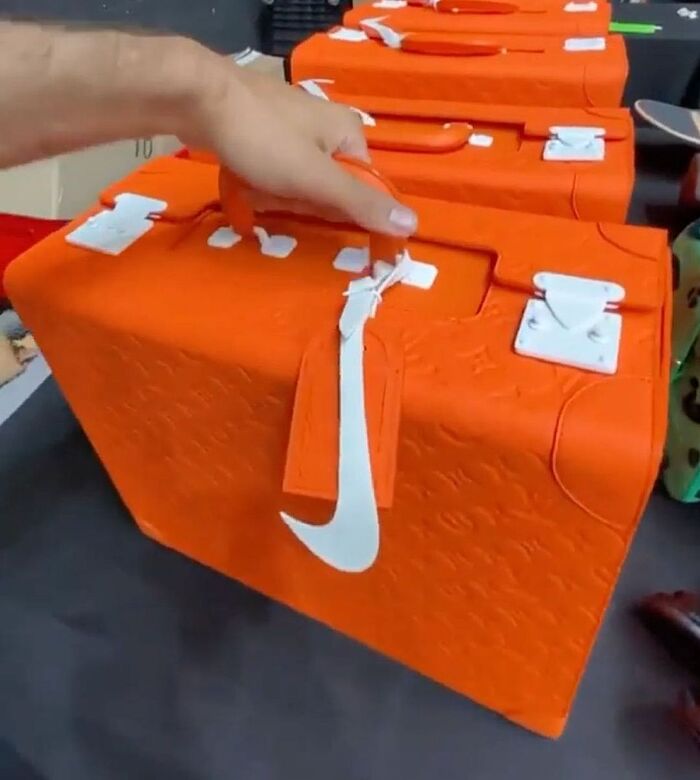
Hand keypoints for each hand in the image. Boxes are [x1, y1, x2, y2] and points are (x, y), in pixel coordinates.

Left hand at [188, 60, 417, 237]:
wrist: (198, 97)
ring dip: (278, 194)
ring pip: (300, 182)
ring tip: (255, 186)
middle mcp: (327, 127)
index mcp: (349, 133)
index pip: (362, 188)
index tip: (310, 210)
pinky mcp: (265, 131)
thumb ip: (361, 203)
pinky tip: (245, 181)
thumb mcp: (316, 179)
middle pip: (329, 187)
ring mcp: (294, 127)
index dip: (340, 210)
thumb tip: (412, 226)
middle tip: (275, 194)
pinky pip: (276, 170)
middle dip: (302, 201)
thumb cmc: (264, 139)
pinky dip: (262, 182)